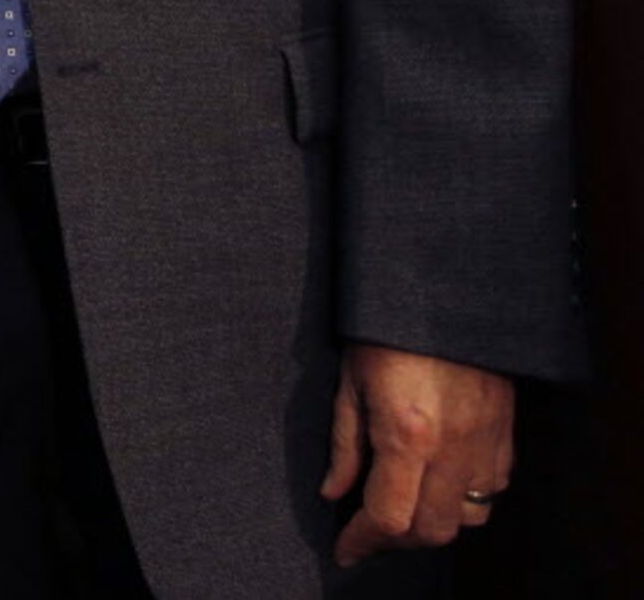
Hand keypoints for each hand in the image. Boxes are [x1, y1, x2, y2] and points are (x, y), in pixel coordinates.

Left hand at [321, 343, 513, 566]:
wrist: (447, 290)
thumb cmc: (387, 329)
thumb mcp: (351, 379)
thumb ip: (344, 444)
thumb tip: (333, 493)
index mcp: (407, 434)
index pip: (388, 516)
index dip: (363, 541)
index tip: (344, 549)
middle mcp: (452, 448)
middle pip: (432, 530)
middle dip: (396, 541)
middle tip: (369, 533)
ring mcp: (486, 443)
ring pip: (468, 517)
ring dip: (435, 523)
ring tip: (405, 509)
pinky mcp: (506, 434)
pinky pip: (493, 489)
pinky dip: (467, 500)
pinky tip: (440, 483)